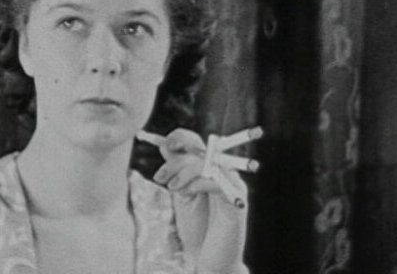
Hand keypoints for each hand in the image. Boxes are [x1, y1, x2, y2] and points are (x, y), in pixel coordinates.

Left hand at [152, 128, 248, 273]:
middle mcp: (223, 172)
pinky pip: (217, 181)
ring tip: (172, 188)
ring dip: (185, 171)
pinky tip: (186, 193)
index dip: (181, 137)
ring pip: (208, 162)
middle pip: (201, 149)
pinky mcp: (236, 202)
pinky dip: (198, 183)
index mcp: (210, 168)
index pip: (197, 141)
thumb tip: (164, 144)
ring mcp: (232, 185)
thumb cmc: (197, 228)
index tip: (164, 143)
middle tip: (160, 177)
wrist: (208, 259)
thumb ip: (177, 170)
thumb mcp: (181, 194)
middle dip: (176, 160)